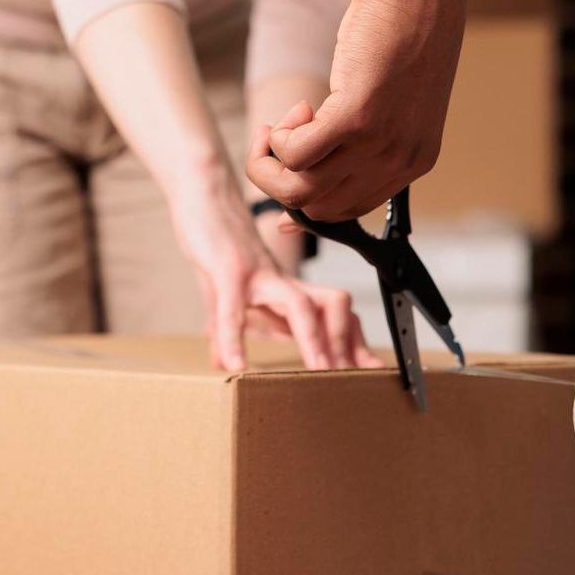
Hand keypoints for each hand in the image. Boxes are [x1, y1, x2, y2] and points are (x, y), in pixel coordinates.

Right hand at [171, 172, 379, 372]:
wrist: (203, 197)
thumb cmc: (218, 246)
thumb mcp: (225, 297)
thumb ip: (228, 331)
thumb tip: (222, 364)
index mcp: (287, 289)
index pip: (334, 314)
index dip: (354, 342)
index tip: (371, 370)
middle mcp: (282, 281)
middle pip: (332, 307)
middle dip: (345, 345)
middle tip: (355, 377)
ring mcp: (258, 274)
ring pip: (299, 306)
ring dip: (313, 340)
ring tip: (317, 372)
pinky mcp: (227, 268)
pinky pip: (234, 308)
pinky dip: (234, 338)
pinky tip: (234, 364)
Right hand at [247, 0, 465, 220]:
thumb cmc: (397, 36)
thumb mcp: (388, 103)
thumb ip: (359, 142)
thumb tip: (321, 165)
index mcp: (413, 163)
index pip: (348, 213)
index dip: (306, 202)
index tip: (282, 178)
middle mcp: (399, 162)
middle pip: (318, 208)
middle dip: (282, 181)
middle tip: (278, 138)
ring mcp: (379, 143)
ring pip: (300, 190)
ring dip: (272, 162)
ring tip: (281, 125)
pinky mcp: (356, 117)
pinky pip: (296, 154)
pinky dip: (280, 139)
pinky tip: (296, 110)